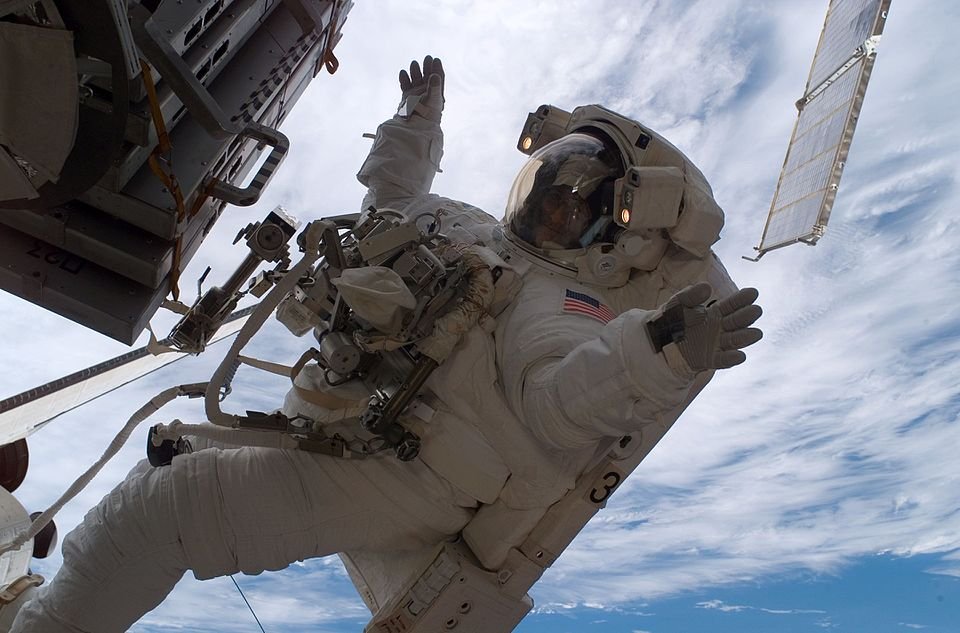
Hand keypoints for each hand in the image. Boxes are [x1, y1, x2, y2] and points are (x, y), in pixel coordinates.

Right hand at [398, 55, 444, 121]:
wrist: (414, 126)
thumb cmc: (427, 115)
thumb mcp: (433, 100)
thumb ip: (434, 87)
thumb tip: (434, 75)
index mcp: (436, 93)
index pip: (438, 78)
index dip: (437, 68)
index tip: (435, 59)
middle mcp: (426, 93)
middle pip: (427, 76)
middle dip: (427, 67)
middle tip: (426, 58)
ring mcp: (416, 95)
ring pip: (416, 79)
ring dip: (415, 71)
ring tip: (414, 63)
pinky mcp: (407, 98)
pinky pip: (405, 85)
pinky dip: (404, 79)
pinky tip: (403, 72)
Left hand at [647, 282, 762, 371]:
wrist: (656, 344)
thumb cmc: (669, 321)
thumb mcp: (677, 304)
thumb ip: (690, 295)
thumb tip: (707, 287)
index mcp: (714, 314)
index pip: (731, 305)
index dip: (741, 299)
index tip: (752, 293)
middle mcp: (719, 329)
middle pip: (737, 322)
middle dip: (747, 316)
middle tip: (756, 310)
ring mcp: (715, 345)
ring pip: (734, 341)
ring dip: (745, 337)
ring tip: (756, 333)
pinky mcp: (708, 360)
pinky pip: (721, 360)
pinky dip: (730, 358)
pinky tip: (740, 356)